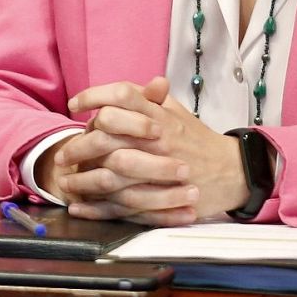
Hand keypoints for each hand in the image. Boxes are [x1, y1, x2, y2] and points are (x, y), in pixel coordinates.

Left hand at [56, 77, 245, 223]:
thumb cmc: (199, 139)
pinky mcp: (160, 199)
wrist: (234, 172)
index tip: (74, 104)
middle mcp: (156, 141)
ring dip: (81, 180)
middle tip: (61, 155)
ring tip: (64, 182)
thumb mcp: (178, 113)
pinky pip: (121, 206)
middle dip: (78, 147)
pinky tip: (78, 207)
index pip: (122, 95)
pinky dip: (96, 208)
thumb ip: (151, 98)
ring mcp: (157, 172)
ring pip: (109, 176)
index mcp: (159, 117)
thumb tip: (125, 87)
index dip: (94, 95)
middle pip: (106, 138)